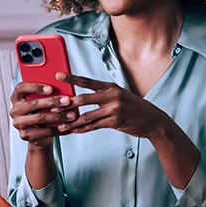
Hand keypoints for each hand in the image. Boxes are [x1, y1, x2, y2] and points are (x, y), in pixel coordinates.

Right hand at [10, 82, 77, 148]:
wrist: (39, 134)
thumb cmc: (42, 111)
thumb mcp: (42, 100)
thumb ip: (48, 93)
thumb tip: (65, 86)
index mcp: (17, 97)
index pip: (21, 88)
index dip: (35, 87)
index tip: (51, 88)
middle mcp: (15, 110)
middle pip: (33, 104)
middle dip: (52, 101)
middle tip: (68, 100)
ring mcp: (19, 124)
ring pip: (40, 118)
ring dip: (58, 116)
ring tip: (72, 115)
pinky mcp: (26, 135)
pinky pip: (44, 131)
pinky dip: (59, 129)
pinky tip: (69, 126)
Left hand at [54, 73, 168, 138]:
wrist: (152, 120)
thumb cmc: (134, 108)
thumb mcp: (120, 96)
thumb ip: (103, 96)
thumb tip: (84, 98)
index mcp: (111, 87)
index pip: (87, 81)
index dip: (72, 78)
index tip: (58, 75)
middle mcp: (112, 95)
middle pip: (83, 98)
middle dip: (66, 104)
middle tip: (53, 107)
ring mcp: (114, 109)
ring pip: (87, 115)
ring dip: (72, 122)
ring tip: (60, 125)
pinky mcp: (115, 121)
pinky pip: (94, 126)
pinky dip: (83, 129)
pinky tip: (74, 131)